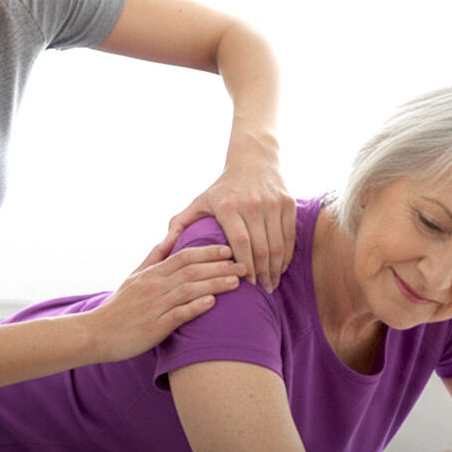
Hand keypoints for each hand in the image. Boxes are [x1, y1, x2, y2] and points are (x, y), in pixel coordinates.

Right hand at [86, 243, 243, 362]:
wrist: (97, 333)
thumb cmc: (119, 307)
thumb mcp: (134, 277)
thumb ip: (153, 259)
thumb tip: (168, 241)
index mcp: (151, 274)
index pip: (183, 256)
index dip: (208, 251)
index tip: (229, 249)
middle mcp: (154, 286)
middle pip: (191, 270)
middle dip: (220, 266)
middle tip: (244, 264)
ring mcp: (154, 306)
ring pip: (189, 290)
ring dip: (215, 284)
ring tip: (237, 282)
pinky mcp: (154, 327)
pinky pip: (178, 314)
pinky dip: (196, 307)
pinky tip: (213, 303)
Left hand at [151, 144, 295, 291]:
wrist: (254, 159)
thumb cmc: (222, 188)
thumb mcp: (199, 201)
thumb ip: (179, 225)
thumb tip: (162, 250)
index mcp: (229, 206)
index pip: (239, 244)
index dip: (243, 267)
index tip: (244, 285)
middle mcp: (253, 204)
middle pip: (261, 248)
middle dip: (261, 274)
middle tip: (260, 292)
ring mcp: (273, 203)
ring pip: (278, 245)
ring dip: (275, 269)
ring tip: (270, 285)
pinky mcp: (288, 204)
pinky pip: (289, 237)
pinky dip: (286, 256)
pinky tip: (280, 268)